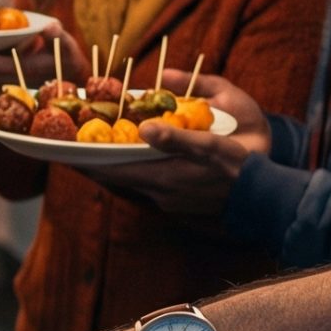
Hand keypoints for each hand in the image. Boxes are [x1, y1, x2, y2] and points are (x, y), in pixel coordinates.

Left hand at [81, 72, 269, 214]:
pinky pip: (143, 185)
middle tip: (69, 146)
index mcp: (164, 177)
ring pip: (128, 182)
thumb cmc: (245, 164)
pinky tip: (125, 160)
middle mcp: (160, 193)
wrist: (268, 199)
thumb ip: (179, 137)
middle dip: (92, 162)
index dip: (86, 160)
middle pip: (114, 177)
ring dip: (109, 168)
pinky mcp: (178, 203)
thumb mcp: (214, 144)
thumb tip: (145, 128)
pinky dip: (129, 172)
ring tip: (90, 151)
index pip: (113, 170)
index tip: (62, 150)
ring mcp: (169, 200)